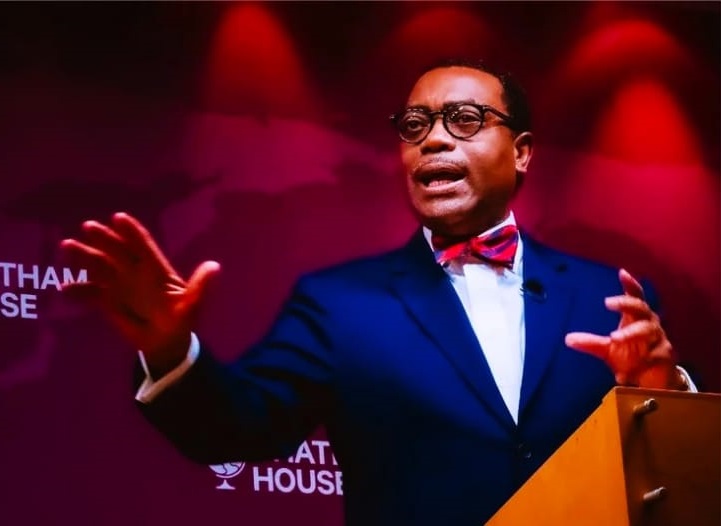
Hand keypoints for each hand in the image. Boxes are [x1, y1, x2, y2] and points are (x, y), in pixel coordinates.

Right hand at [60, 212, 219, 375]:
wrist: (166, 342)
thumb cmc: (181, 319)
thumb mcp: (192, 305)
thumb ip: (200, 287)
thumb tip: (215, 266)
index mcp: (156, 270)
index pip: (143, 247)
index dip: (133, 233)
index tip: (118, 218)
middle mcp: (135, 272)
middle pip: (118, 251)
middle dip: (104, 239)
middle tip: (89, 226)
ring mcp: (119, 285)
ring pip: (100, 267)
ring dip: (85, 257)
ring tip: (68, 246)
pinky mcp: (108, 301)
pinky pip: (91, 293)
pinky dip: (79, 290)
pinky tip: (66, 288)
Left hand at [565, 269, 682, 389]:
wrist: (653, 380)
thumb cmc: (632, 357)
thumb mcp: (608, 349)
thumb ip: (590, 343)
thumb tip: (568, 339)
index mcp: (636, 319)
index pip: (636, 297)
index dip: (630, 284)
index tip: (622, 272)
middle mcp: (650, 325)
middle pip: (642, 308)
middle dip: (626, 303)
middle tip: (608, 302)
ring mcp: (660, 339)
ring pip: (648, 330)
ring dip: (631, 332)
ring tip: (614, 338)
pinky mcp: (666, 356)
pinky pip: (654, 356)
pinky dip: (642, 360)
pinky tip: (625, 373)